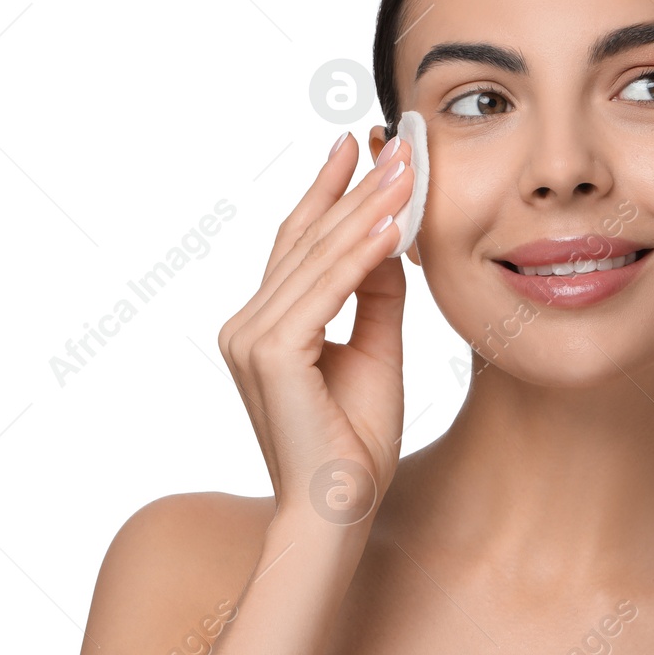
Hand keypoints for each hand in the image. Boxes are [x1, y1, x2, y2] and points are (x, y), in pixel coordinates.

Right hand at [217, 132, 415, 524]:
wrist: (339, 511)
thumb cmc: (355, 444)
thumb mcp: (375, 351)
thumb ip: (374, 296)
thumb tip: (387, 238)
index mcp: (264, 326)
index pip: (296, 243)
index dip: (327, 192)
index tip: (355, 146)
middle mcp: (246, 325)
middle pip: (307, 240)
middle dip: (356, 188)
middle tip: (396, 143)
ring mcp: (251, 338)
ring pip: (318, 257)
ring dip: (366, 209)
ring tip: (407, 168)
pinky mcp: (270, 354)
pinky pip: (326, 291)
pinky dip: (360, 255)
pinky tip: (392, 224)